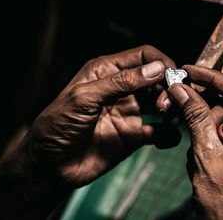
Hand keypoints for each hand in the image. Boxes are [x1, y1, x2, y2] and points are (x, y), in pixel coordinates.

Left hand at [18, 45, 176, 188]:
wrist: (49, 165)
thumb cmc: (57, 125)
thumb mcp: (85, 97)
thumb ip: (121, 82)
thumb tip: (156, 69)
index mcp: (107, 72)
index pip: (143, 57)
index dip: (161, 62)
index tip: (173, 75)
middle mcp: (122, 89)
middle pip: (157, 79)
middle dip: (167, 87)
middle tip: (167, 102)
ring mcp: (129, 112)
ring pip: (162, 102)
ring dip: (172, 107)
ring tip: (171, 116)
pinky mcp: (134, 135)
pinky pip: (160, 131)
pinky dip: (169, 132)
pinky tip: (168, 134)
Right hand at [167, 65, 222, 219]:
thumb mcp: (207, 155)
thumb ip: (196, 117)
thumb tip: (182, 90)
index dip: (210, 77)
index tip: (188, 71)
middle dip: (201, 110)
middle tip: (177, 110)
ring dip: (204, 133)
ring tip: (195, 157)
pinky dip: (211, 145)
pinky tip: (203, 164)